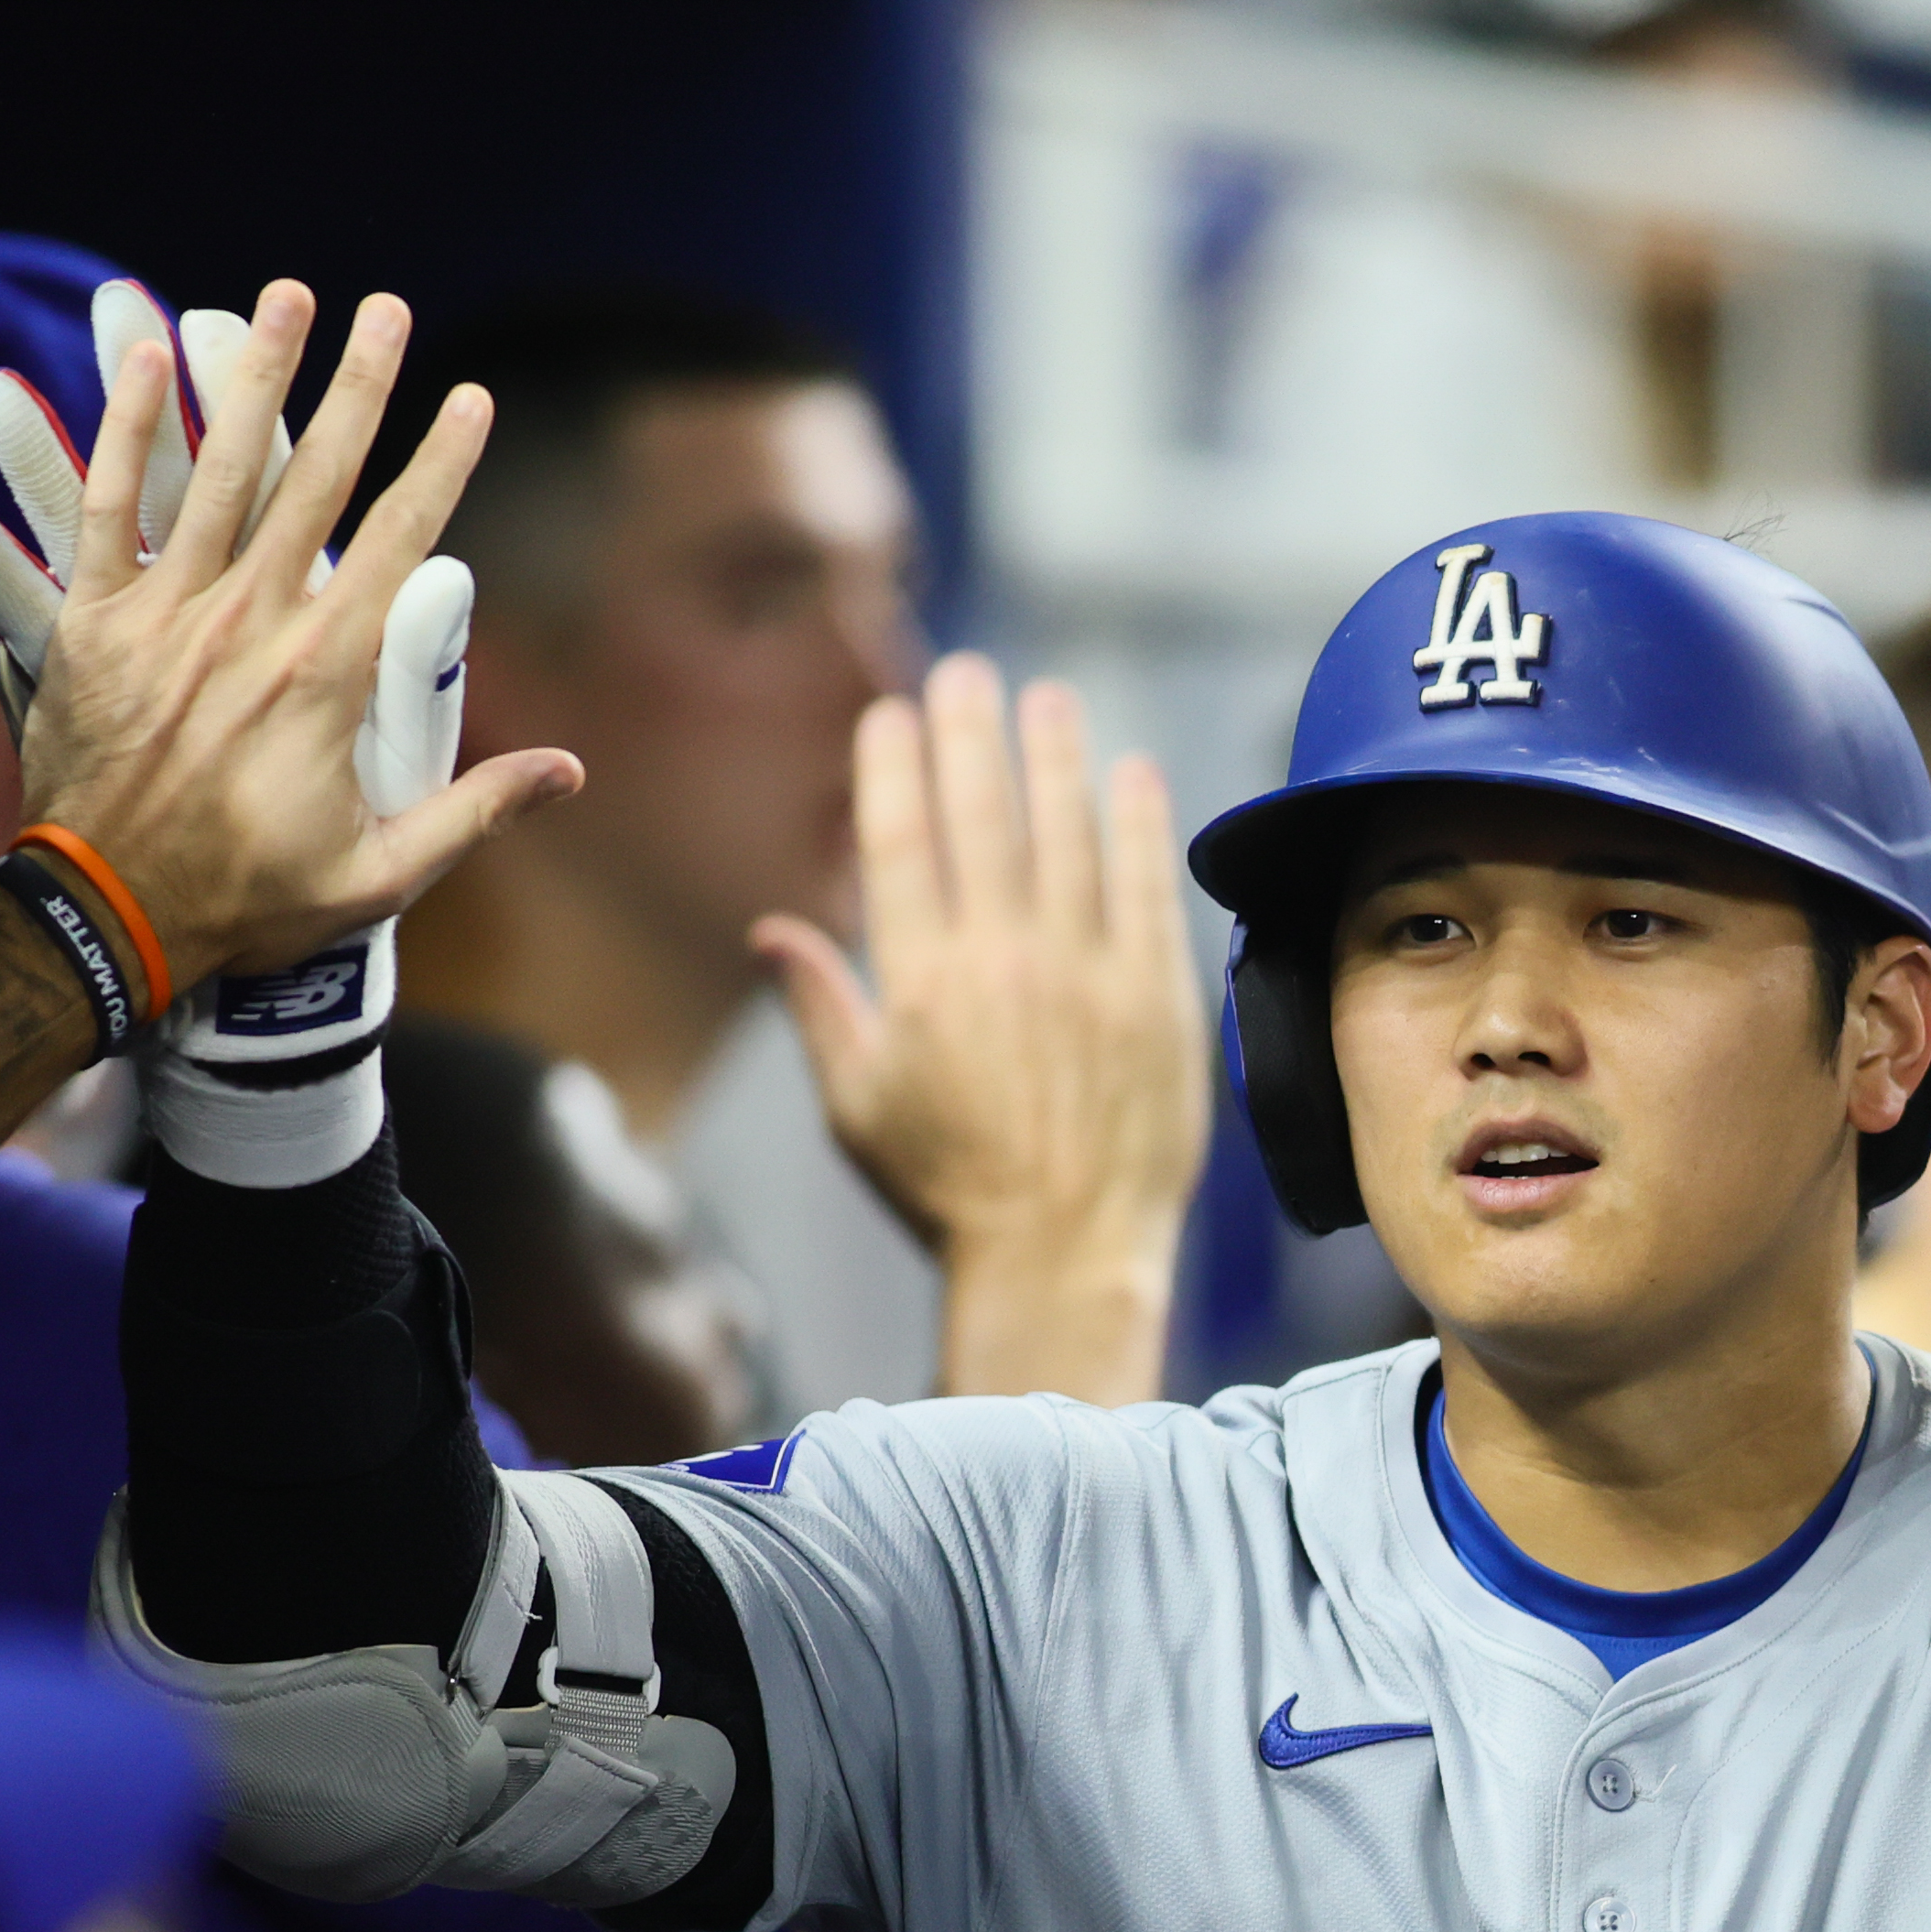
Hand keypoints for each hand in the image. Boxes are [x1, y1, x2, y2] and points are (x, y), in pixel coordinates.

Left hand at [11, 284, 576, 994]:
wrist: (105, 918)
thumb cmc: (248, 904)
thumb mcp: (381, 875)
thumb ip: (475, 811)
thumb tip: (569, 772)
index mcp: (326, 675)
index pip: (402, 542)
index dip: (442, 463)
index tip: (471, 396)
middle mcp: (252, 622)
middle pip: (318, 479)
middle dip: (362, 386)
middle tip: (387, 308)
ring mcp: (167, 613)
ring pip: (219, 470)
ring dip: (255, 375)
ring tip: (282, 298)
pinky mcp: (93, 622)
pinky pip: (105, 506)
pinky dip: (121, 430)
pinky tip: (144, 362)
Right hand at [759, 658, 1208, 1395]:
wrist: (1062, 1257)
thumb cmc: (951, 1193)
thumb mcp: (859, 1108)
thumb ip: (822, 1009)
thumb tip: (772, 929)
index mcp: (919, 981)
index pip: (900, 842)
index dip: (895, 767)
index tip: (894, 715)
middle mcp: (1002, 960)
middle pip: (983, 816)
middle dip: (971, 733)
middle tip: (968, 674)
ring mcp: (1088, 973)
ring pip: (1068, 833)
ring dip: (1055, 755)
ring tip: (1047, 699)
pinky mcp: (1159, 997)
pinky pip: (1149, 885)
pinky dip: (1140, 822)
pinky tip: (1133, 772)